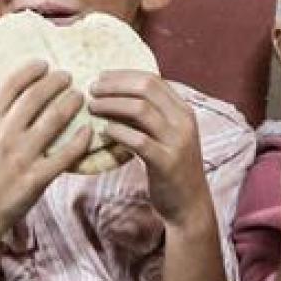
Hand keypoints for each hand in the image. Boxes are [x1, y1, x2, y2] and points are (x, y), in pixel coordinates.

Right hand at [0, 60, 87, 247]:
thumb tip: (14, 99)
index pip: (10, 85)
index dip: (29, 70)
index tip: (43, 64)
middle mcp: (3, 135)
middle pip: (35, 97)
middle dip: (55, 82)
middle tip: (67, 76)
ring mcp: (21, 157)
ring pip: (54, 120)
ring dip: (70, 103)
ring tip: (80, 97)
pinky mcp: (36, 178)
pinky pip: (65, 155)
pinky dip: (80, 141)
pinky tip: (88, 131)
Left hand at [87, 71, 207, 227]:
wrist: (189, 204)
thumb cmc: (170, 168)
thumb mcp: (165, 136)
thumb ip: (149, 116)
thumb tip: (115, 96)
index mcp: (183, 110)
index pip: (153, 79)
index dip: (123, 75)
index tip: (100, 78)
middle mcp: (183, 121)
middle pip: (146, 89)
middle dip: (114, 86)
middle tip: (92, 90)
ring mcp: (177, 141)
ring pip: (141, 110)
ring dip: (111, 105)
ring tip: (92, 108)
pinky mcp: (166, 163)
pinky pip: (138, 141)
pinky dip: (117, 132)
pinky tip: (103, 132)